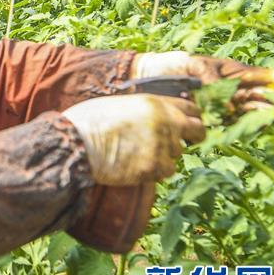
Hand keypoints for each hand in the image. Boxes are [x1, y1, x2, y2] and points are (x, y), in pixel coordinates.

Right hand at [63, 94, 204, 185]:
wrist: (75, 143)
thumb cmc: (88, 121)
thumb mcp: (120, 104)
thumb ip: (144, 110)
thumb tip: (157, 119)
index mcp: (155, 102)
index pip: (191, 109)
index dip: (189, 118)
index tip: (184, 126)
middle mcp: (165, 122)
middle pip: (198, 131)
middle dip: (191, 138)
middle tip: (173, 144)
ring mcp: (162, 145)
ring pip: (178, 154)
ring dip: (164, 156)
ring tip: (138, 154)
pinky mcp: (154, 167)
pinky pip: (166, 172)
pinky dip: (155, 171)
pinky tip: (135, 166)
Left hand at [132, 51, 273, 116]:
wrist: (147, 77)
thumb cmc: (172, 64)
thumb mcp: (195, 64)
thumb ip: (213, 79)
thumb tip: (228, 105)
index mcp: (236, 72)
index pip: (267, 79)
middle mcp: (236, 90)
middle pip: (267, 99)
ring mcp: (227, 106)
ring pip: (256, 114)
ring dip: (273, 119)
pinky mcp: (214, 120)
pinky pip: (236, 126)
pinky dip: (250, 129)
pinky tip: (264, 129)